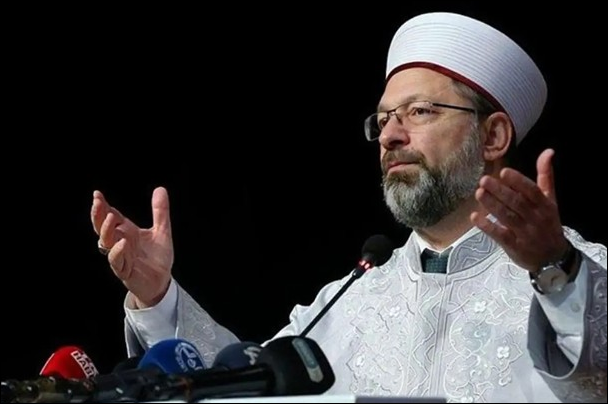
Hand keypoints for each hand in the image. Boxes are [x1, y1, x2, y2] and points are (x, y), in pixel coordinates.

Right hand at [91, 187, 173, 306]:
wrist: (162, 281)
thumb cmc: (157, 257)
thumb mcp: (162, 231)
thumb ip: (160, 211)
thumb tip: (160, 189)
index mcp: (126, 232)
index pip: (110, 217)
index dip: (103, 206)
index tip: (97, 194)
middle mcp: (120, 243)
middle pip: (103, 228)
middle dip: (98, 216)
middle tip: (98, 202)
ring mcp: (121, 257)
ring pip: (107, 244)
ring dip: (107, 231)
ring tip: (111, 218)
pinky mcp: (125, 271)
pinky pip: (117, 262)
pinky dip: (118, 252)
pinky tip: (122, 243)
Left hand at [470, 149, 568, 271]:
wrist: (554, 258)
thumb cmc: (547, 223)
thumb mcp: (551, 200)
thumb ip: (546, 176)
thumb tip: (548, 151)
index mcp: (545, 205)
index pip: (533, 191)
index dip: (519, 182)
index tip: (504, 172)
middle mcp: (536, 219)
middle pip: (517, 203)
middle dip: (500, 191)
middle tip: (484, 180)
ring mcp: (525, 234)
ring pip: (508, 218)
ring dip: (492, 205)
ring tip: (479, 193)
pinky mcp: (514, 247)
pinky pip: (500, 236)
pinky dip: (488, 226)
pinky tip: (475, 217)